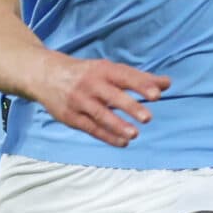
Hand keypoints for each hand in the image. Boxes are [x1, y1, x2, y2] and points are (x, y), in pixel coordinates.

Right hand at [37, 54, 170, 147]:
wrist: (45, 75)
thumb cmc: (87, 73)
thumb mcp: (109, 70)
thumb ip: (138, 78)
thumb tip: (167, 83)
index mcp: (103, 70)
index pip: (125, 77)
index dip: (141, 85)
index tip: (157, 94)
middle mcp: (91, 84)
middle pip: (112, 96)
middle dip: (130, 106)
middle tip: (148, 118)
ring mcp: (79, 101)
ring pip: (100, 115)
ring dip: (117, 125)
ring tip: (134, 134)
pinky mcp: (71, 116)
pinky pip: (90, 128)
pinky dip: (107, 136)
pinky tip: (123, 142)